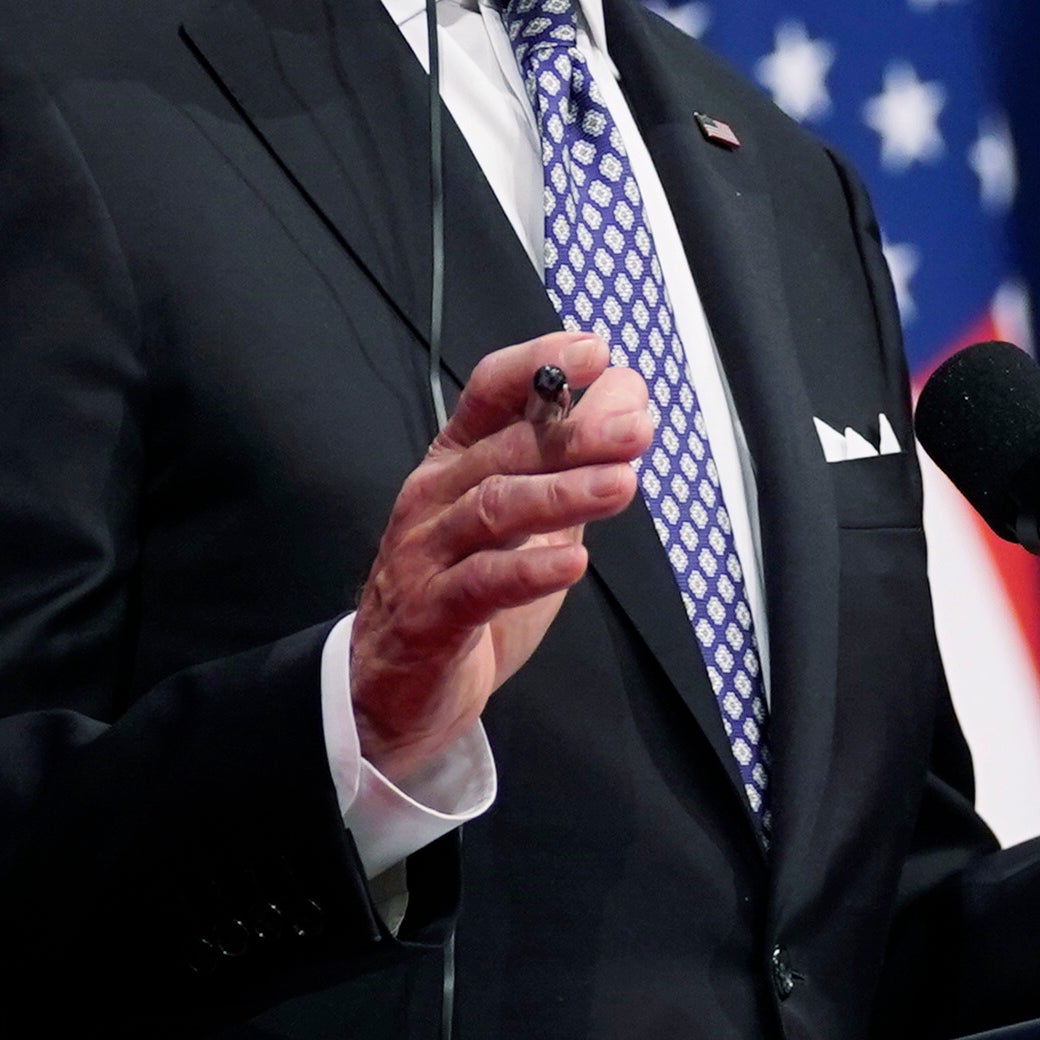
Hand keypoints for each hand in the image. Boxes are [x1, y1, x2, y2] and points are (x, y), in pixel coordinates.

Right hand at [352, 332, 653, 781]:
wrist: (402, 688)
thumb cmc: (468, 591)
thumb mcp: (527, 519)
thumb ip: (570, 465)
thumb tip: (628, 401)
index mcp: (456, 462)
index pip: (489, 392)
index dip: (538, 364)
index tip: (596, 351)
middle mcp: (435, 496)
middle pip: (505, 450)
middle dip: (576, 434)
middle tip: (637, 427)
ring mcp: (426, 553)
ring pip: (494, 509)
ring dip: (563, 493)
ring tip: (623, 484)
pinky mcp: (431, 614)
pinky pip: (480, 584)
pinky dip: (529, 570)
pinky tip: (574, 561)